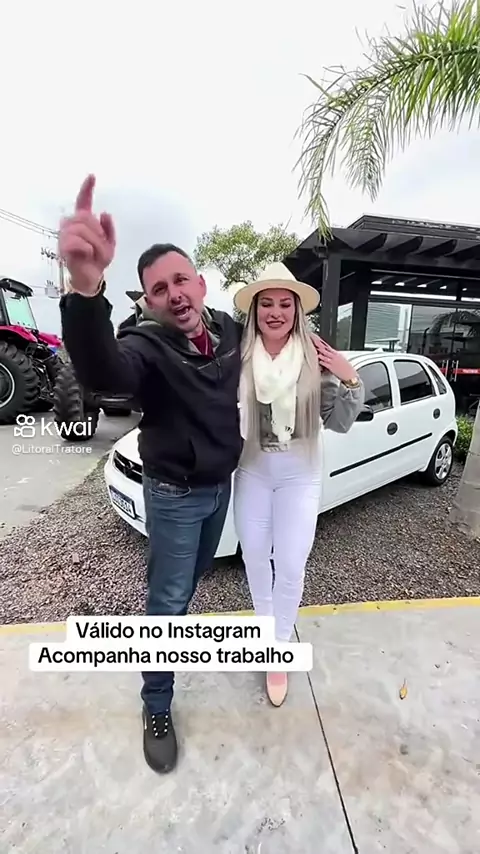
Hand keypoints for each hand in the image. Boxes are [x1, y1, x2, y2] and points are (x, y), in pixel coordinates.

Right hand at [58, 174, 115, 294]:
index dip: (87, 189)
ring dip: (94, 244)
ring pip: (82, 230)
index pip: (83, 202)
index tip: (92, 177)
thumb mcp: (109, 244)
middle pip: (85, 218)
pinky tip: (87, 254)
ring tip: (94, 253)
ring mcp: (66, 236)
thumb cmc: (97, 260)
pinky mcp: (63, 248)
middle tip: (99, 246)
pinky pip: (77, 242)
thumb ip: (109, 228)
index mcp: (83, 223)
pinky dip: (86, 249)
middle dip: (98, 233)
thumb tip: (105, 214)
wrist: (91, 278)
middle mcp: (72, 226)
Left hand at [310, 334, 357, 381]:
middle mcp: (335, 357)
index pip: (328, 347)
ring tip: (315, 350)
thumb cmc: (347, 368)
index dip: (322, 343)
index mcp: (337, 354)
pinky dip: (322, 362)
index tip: (317, 340)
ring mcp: (333, 362)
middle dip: (319, 346)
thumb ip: (334, 355)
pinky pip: (326, 364)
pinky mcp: (332, 368)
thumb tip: (329, 353)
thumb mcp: (341, 359)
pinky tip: (319, 361)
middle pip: (326, 350)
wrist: (350, 375)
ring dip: (320, 354)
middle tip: (314, 343)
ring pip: (325, 356)